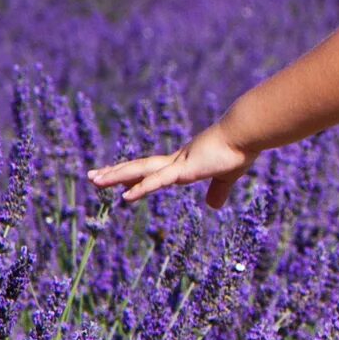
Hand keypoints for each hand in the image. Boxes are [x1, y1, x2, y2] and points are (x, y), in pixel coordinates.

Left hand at [87, 124, 253, 207]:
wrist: (246, 133)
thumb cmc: (240, 150)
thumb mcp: (227, 177)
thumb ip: (219, 191)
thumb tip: (214, 206)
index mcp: (184, 162)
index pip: (152, 170)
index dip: (133, 174)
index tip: (115, 178)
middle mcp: (175, 161)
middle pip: (139, 168)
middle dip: (115, 173)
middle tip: (92, 176)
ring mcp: (178, 165)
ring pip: (141, 171)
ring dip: (116, 176)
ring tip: (93, 180)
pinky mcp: (184, 170)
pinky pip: (158, 182)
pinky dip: (141, 189)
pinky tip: (125, 198)